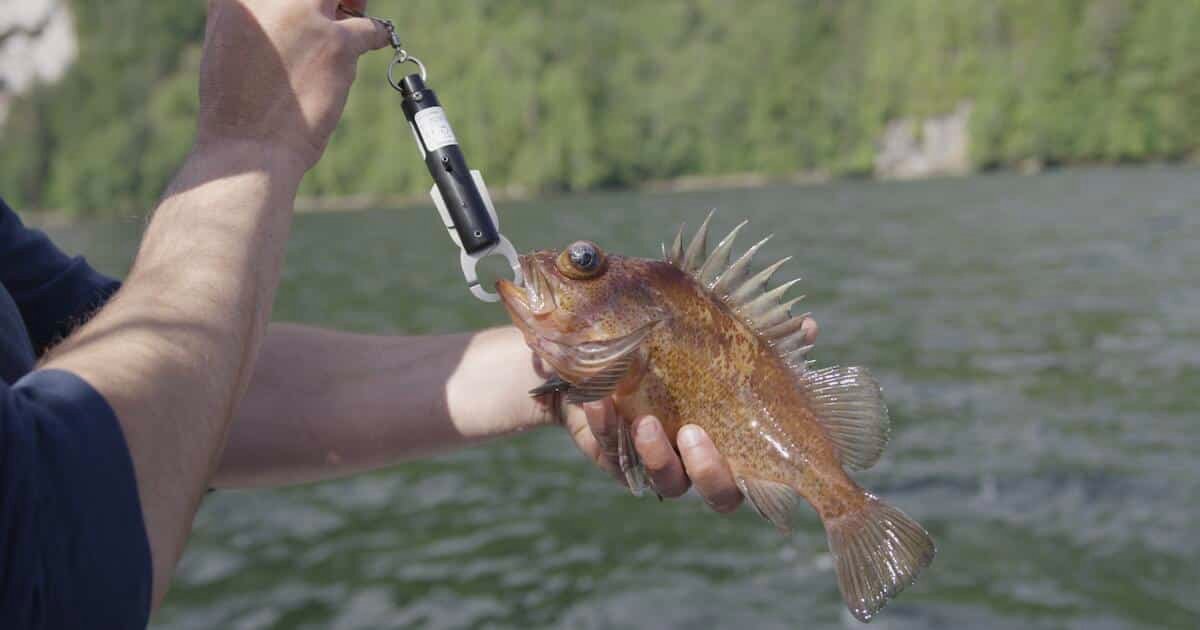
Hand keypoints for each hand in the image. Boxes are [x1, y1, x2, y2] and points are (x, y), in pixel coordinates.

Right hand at [195, 0, 389, 170]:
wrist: (247, 146)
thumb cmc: (234, 107)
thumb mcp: (227, 45)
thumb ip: (255, 19)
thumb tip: (286, 11)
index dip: (293, 0)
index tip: (305, 6)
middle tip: (337, 4)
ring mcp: (304, 16)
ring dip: (351, 5)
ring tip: (354, 14)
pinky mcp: (337, 44)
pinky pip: (369, 27)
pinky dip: (375, 33)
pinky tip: (376, 37)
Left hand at [558, 316, 818, 512]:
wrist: (605, 350)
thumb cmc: (680, 351)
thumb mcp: (723, 339)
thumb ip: (766, 338)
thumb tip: (811, 327)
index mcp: (734, 444)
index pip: (761, 481)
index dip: (766, 483)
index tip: (766, 461)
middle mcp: (699, 463)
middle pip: (716, 494)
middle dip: (708, 471)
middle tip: (694, 434)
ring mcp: (655, 463)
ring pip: (664, 480)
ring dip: (656, 455)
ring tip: (646, 423)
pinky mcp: (612, 454)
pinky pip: (608, 450)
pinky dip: (603, 426)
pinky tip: (598, 400)